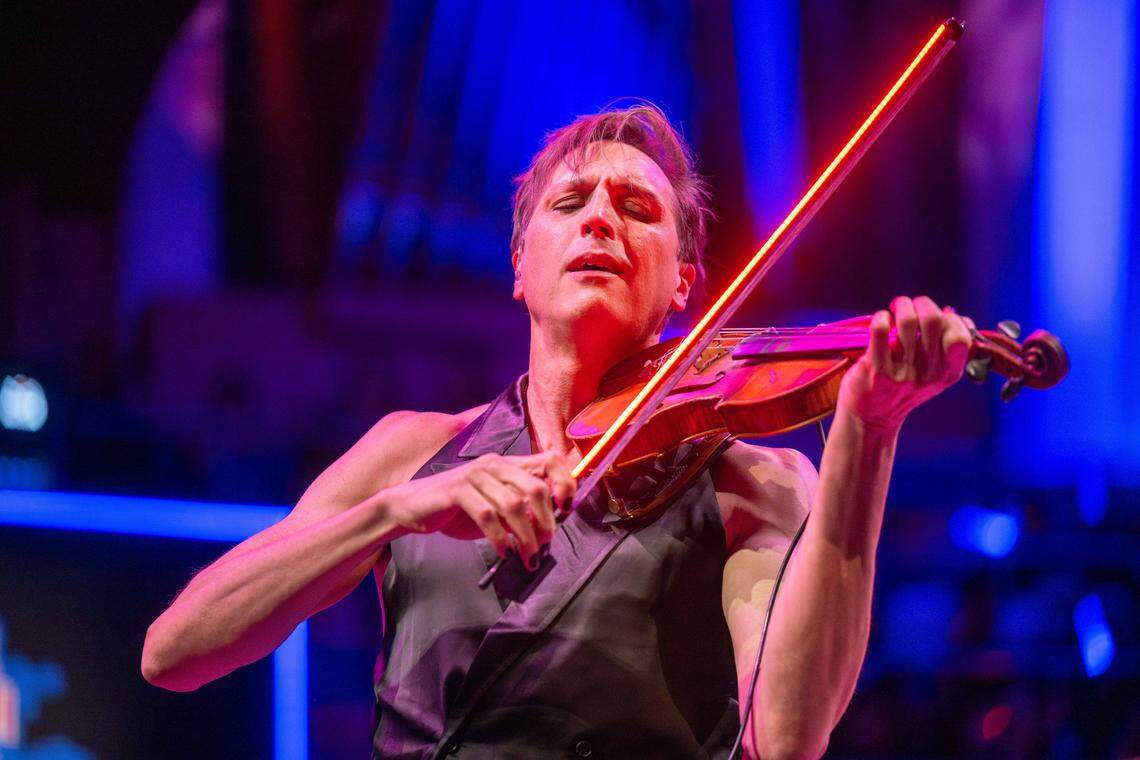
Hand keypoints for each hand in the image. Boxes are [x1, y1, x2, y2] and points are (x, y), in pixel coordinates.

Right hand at [381, 451, 575, 568]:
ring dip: (525, 536)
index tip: (567, 510)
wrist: (410, 507)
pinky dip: (499, 537)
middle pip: (535, 487)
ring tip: (527, 556)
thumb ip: (518, 513)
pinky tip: (503, 551)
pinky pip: (487, 515)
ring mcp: (474, 476)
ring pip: (514, 504)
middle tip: (545, 544)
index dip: (565, 483)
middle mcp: (493, 465)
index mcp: (506, 465)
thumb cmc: (455, 510)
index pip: (548, 461)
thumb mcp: (493, 509)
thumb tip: (547, 529)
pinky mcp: (456, 491)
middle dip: (546, 520)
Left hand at [838, 295, 971, 431]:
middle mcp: (927, 374)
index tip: (937, 316)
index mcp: (947, 374)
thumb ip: (946, 349)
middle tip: (911, 305)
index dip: (950, 318)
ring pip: (908, 321)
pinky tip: (881, 321)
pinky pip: (881, 329)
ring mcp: (902, 372)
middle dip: (922, 303)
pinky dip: (881, 317)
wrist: (871, 418)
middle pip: (933, 320)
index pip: (960, 337)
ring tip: (895, 308)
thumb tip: (956, 316)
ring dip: (901, 306)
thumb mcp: (932, 375)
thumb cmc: (902, 389)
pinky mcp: (876, 369)